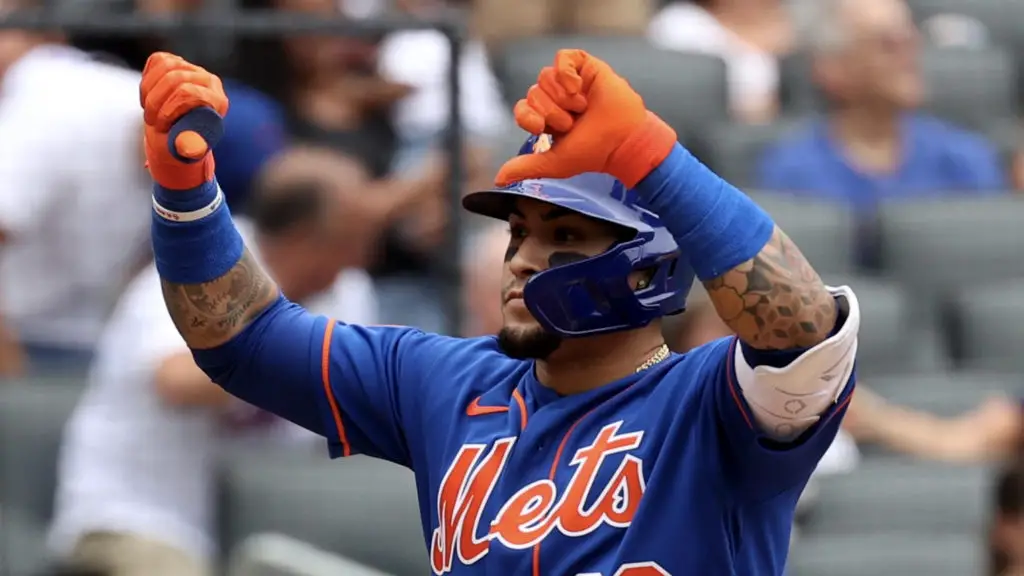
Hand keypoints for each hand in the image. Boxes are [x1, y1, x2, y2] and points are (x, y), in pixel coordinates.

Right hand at [140, 52, 228, 189]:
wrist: (179, 133)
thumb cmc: (185, 143)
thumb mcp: (189, 149)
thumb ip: (190, 148)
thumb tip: (188, 148)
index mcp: (218, 101)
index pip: (189, 92)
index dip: (168, 108)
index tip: (160, 126)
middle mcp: (209, 81)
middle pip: (174, 77)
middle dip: (155, 101)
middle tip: (150, 121)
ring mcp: (193, 69)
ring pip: (165, 66)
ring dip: (149, 90)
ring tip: (149, 110)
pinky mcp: (178, 63)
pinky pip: (157, 60)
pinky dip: (148, 78)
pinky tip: (149, 95)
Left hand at [494, 49, 676, 187]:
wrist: (623, 140)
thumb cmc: (593, 152)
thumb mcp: (554, 163)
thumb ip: (526, 168)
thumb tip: (498, 180)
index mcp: (547, 118)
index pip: (522, 109)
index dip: (528, 117)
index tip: (541, 129)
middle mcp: (556, 98)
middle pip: (533, 93)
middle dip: (551, 112)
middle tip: (573, 122)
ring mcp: (571, 81)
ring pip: (544, 76)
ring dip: (562, 97)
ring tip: (581, 108)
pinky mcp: (585, 67)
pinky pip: (562, 57)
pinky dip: (565, 72)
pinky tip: (578, 87)